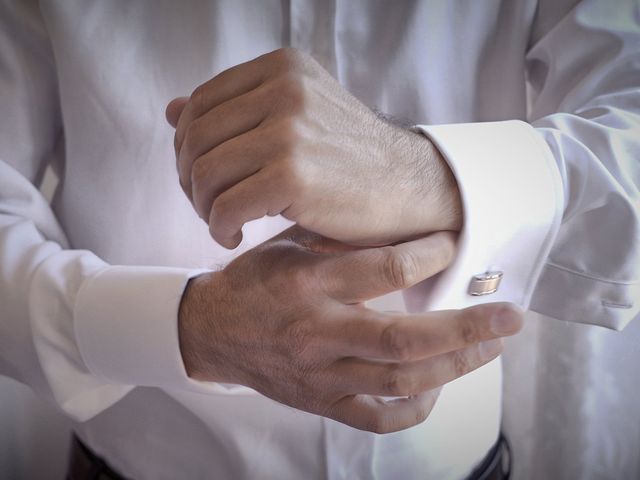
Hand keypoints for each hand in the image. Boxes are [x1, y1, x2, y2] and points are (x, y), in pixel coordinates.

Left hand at [166, 48, 461, 248]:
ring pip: (204, 173)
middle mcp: (285, 91)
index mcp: (282, 69)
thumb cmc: (350, 159)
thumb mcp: (297, 117)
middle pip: (195, 138)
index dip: (187, 145)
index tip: (202, 176)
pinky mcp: (295, 176)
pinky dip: (219, 227)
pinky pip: (226, 206)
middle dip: (190, 179)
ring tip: (222, 222)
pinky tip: (233, 236)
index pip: (200, 104)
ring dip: (203, 206)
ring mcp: (290, 131)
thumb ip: (236, 109)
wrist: (408, 188)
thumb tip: (171, 109)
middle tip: (208, 205)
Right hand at [178, 226, 521, 432]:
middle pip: (405, 339)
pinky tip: (436, 389)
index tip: (456, 242)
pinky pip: (376, 418)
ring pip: (401, 381)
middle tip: (511, 316)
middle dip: (468, 328)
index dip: (431, 254)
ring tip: (490, 347)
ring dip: (455, 366)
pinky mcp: (320, 402)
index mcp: (307, 283)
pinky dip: (415, 409)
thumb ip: (341, 240)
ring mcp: (320, 375)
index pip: (383, 269)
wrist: (211, 330)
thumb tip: (406, 229)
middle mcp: (317, 332)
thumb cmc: (255, 281)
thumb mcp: (289, 244)